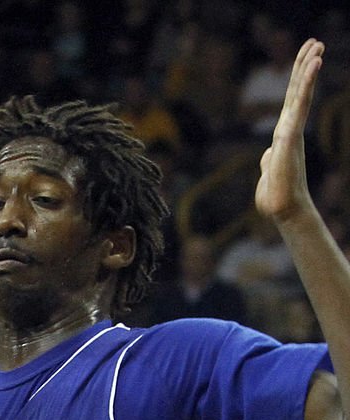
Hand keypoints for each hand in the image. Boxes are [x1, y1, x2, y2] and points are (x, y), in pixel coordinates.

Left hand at [255, 38, 323, 223]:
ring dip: (308, 71)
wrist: (282, 210)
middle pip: (298, 91)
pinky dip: (305, 86)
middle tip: (316, 42)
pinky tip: (312, 69)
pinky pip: (298, 107)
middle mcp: (290, 129)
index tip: (306, 57)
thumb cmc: (276, 196)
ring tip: (318, 48)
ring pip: (301, 95)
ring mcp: (291, 132)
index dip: (298, 79)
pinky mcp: (290, 137)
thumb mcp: (269, 171)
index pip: (292, 101)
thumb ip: (270, 159)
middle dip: (306, 66)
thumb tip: (269, 154)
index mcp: (284, 134)